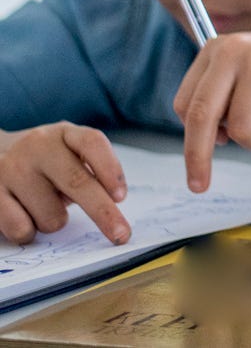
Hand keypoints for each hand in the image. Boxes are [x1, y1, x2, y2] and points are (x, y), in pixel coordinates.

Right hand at [0, 123, 129, 244]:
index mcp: (63, 133)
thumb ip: (86, 170)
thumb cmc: (41, 161)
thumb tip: (109, 203)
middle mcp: (37, 147)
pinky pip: (22, 228)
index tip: (121, 197)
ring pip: (51, 215)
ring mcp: (11, 169)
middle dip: (103, 213)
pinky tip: (24, 216)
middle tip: (121, 235)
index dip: (110, 169)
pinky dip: (29, 232)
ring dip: (55, 221)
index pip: (92, 143)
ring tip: (43, 206)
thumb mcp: (66, 152)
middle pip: (77, 182)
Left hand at [174, 31, 250, 191]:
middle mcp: (237, 51)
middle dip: (198, 157)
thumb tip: (211, 141)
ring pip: (241, 130)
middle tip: (198, 186)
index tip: (198, 156)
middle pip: (203, 117)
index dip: (191, 135)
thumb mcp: (242, 72)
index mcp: (218, 48)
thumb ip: (219, 99)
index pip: (186, 103)